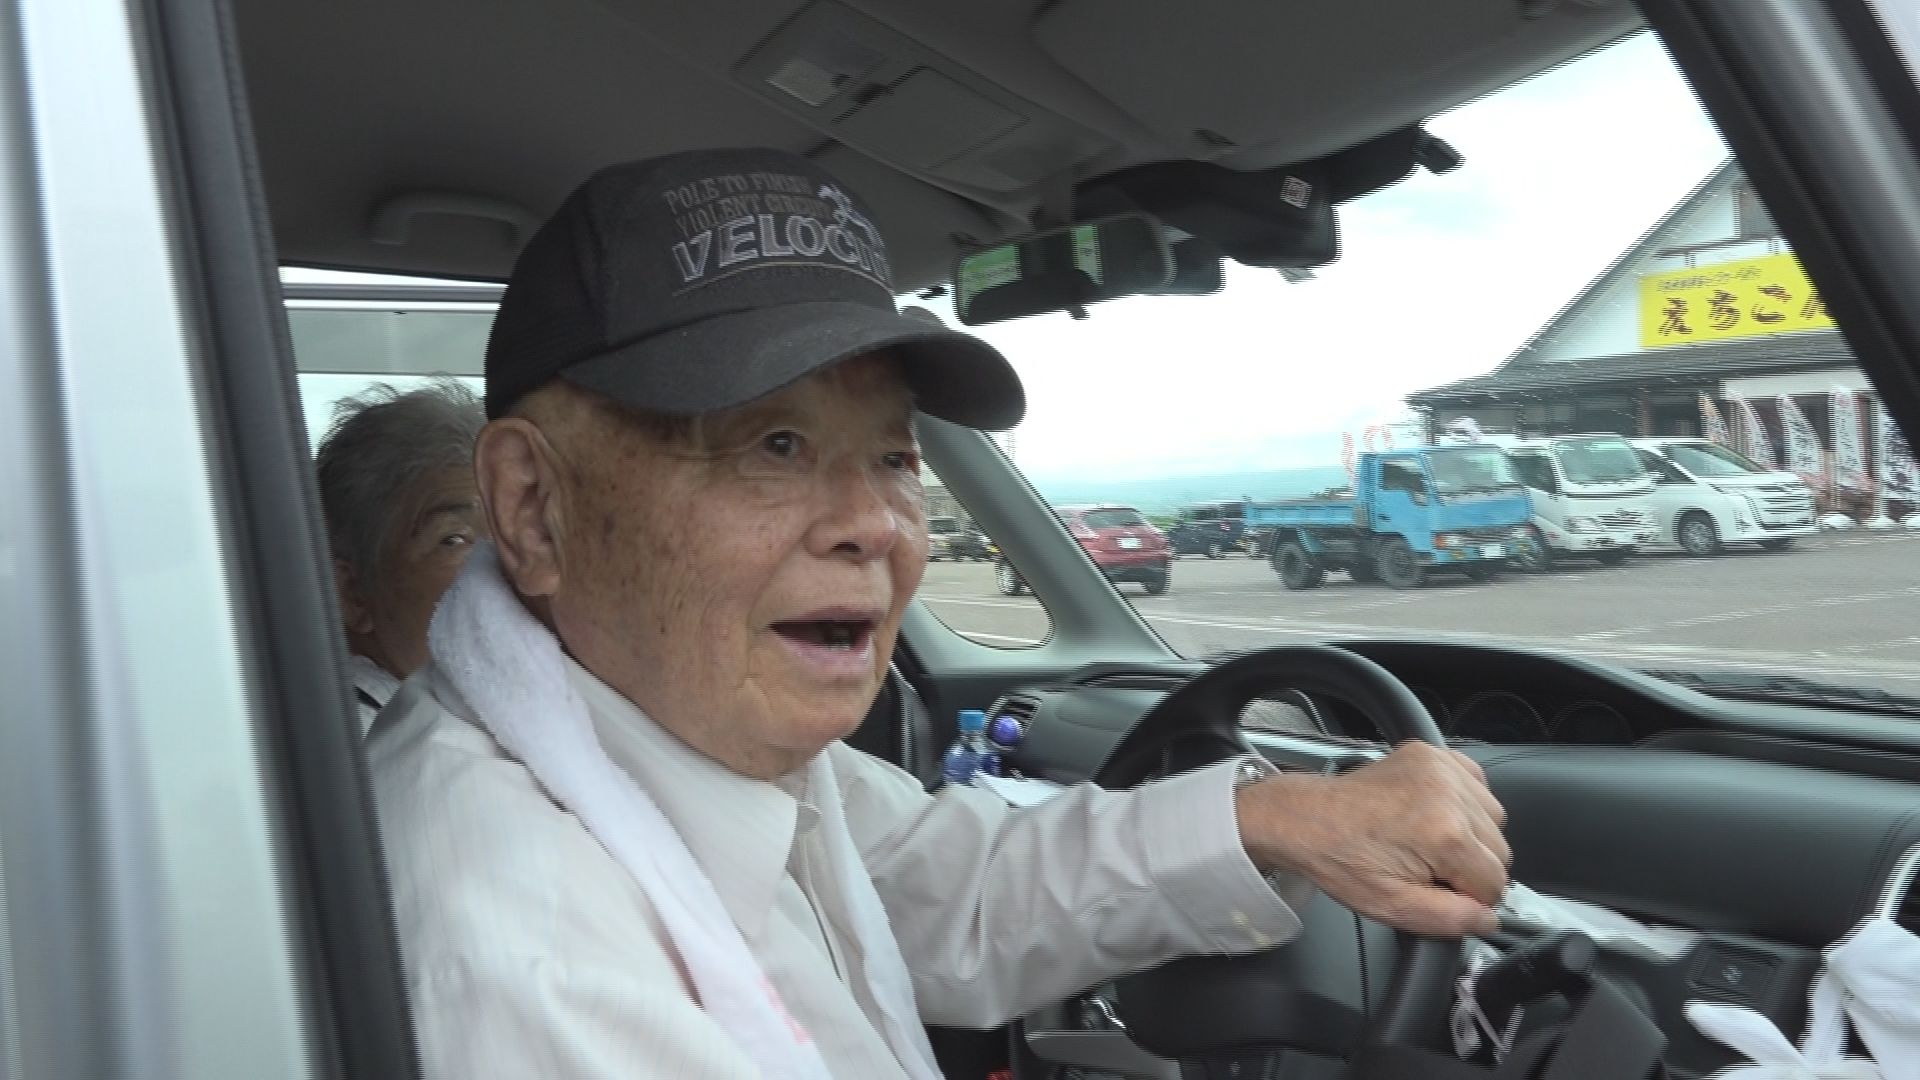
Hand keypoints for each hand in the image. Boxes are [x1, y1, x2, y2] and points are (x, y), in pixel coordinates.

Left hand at [1234, 742, 1509, 936]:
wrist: (1306, 819)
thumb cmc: (1340, 859)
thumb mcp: (1394, 906)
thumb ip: (1451, 919)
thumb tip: (1488, 920)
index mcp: (1443, 833)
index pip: (1495, 882)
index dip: (1467, 895)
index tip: (1437, 888)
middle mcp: (1447, 793)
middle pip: (1498, 850)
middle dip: (1468, 867)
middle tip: (1425, 866)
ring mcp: (1441, 767)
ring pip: (1493, 819)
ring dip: (1469, 836)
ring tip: (1424, 841)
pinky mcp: (1433, 753)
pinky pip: (1477, 787)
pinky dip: (1463, 805)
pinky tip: (1431, 816)